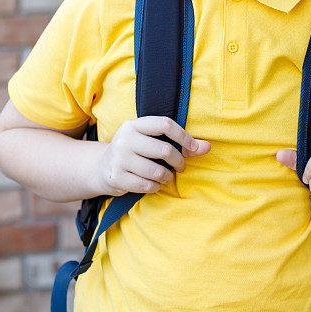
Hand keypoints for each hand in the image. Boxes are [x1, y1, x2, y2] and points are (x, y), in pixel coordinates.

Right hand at [95, 116, 210, 196]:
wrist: (102, 167)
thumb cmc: (136, 151)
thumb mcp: (152, 140)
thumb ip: (181, 143)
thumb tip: (208, 147)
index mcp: (134, 124)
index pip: (165, 124)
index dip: (183, 136)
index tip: (193, 148)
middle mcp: (125, 139)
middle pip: (164, 149)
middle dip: (178, 161)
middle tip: (180, 167)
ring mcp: (119, 158)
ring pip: (157, 171)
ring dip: (167, 177)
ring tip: (166, 176)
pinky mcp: (116, 177)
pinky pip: (147, 185)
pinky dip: (156, 187)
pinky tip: (153, 183)